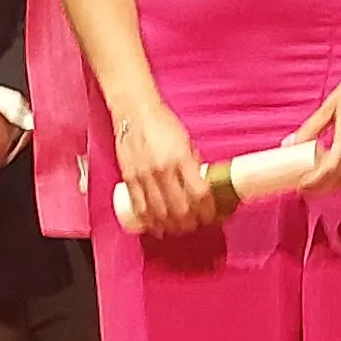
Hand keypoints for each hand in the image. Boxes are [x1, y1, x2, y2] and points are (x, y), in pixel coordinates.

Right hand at [110, 101, 220, 240]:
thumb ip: (193, 165)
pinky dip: (148, 221)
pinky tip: (155, 226)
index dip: (208, 210)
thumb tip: (202, 187)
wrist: (134, 112)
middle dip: (190, 223)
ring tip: (177, 228)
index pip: (200, 194)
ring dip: (170, 226)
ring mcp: (144, 176)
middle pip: (180, 209)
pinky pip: (139, 207)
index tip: (211, 215)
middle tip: (195, 225)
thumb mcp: (187, 142)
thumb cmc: (162, 123)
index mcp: (181, 159)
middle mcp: (163, 170)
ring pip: (159, 213)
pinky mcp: (129, 178)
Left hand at [286, 48, 340, 190]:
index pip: (329, 171)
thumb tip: (292, 143)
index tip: (300, 186)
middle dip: (323, 187)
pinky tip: (338, 164)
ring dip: (335, 181)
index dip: (314, 182)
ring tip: (317, 177)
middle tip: (306, 186)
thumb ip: (311, 128)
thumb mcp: (331, 105)